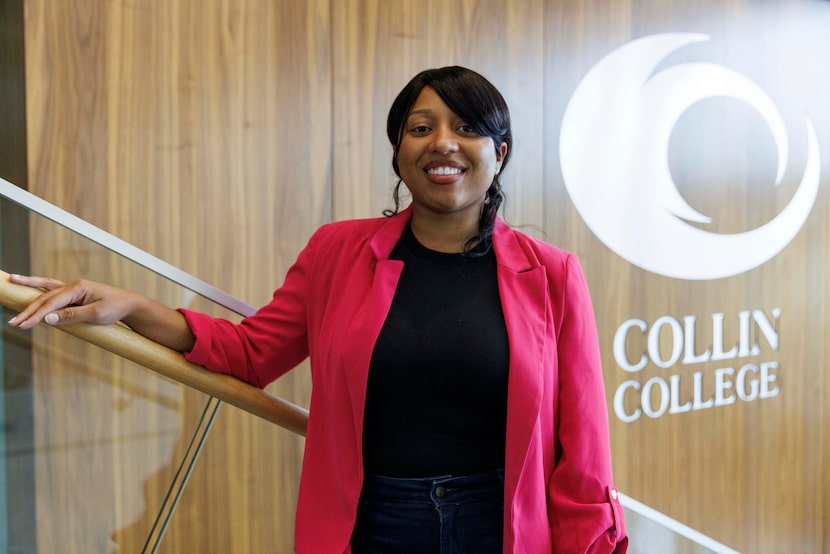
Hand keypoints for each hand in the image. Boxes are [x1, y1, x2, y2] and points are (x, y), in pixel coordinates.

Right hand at [7, 274, 138, 329]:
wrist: (128, 304)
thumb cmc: (115, 307)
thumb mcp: (96, 315)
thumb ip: (72, 316)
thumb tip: (49, 319)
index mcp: (78, 288)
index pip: (52, 303)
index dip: (36, 315)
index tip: (23, 325)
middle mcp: (73, 286)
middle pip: (45, 298)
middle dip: (28, 310)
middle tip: (13, 323)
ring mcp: (73, 289)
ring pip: (46, 290)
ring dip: (29, 293)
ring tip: (12, 286)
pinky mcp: (74, 295)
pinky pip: (52, 292)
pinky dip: (39, 290)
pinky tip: (29, 286)